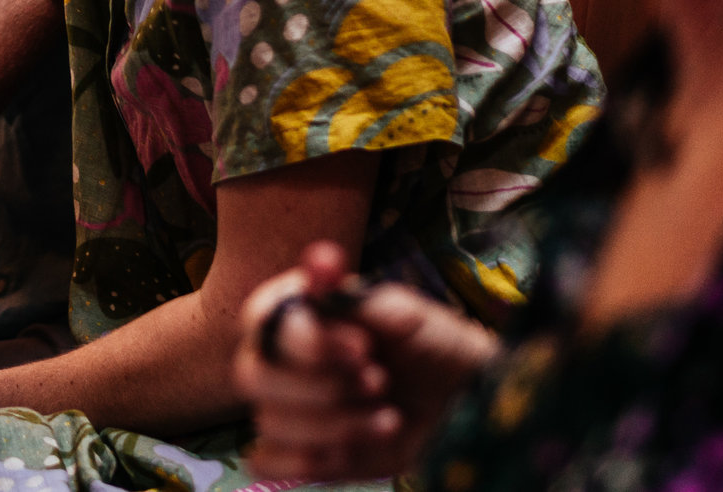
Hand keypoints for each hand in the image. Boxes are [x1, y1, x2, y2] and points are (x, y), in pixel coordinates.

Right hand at [235, 242, 498, 482]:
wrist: (470, 403)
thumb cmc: (436, 346)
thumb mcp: (405, 315)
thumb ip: (353, 296)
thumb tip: (319, 260)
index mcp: (297, 313)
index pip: (261, 321)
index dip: (305, 341)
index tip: (364, 347)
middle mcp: (283, 359)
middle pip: (252, 375)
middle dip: (320, 386)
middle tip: (378, 382)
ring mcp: (291, 408)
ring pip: (269, 422)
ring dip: (335, 424)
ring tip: (388, 417)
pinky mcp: (306, 453)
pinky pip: (269, 463)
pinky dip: (310, 459)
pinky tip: (358, 446)